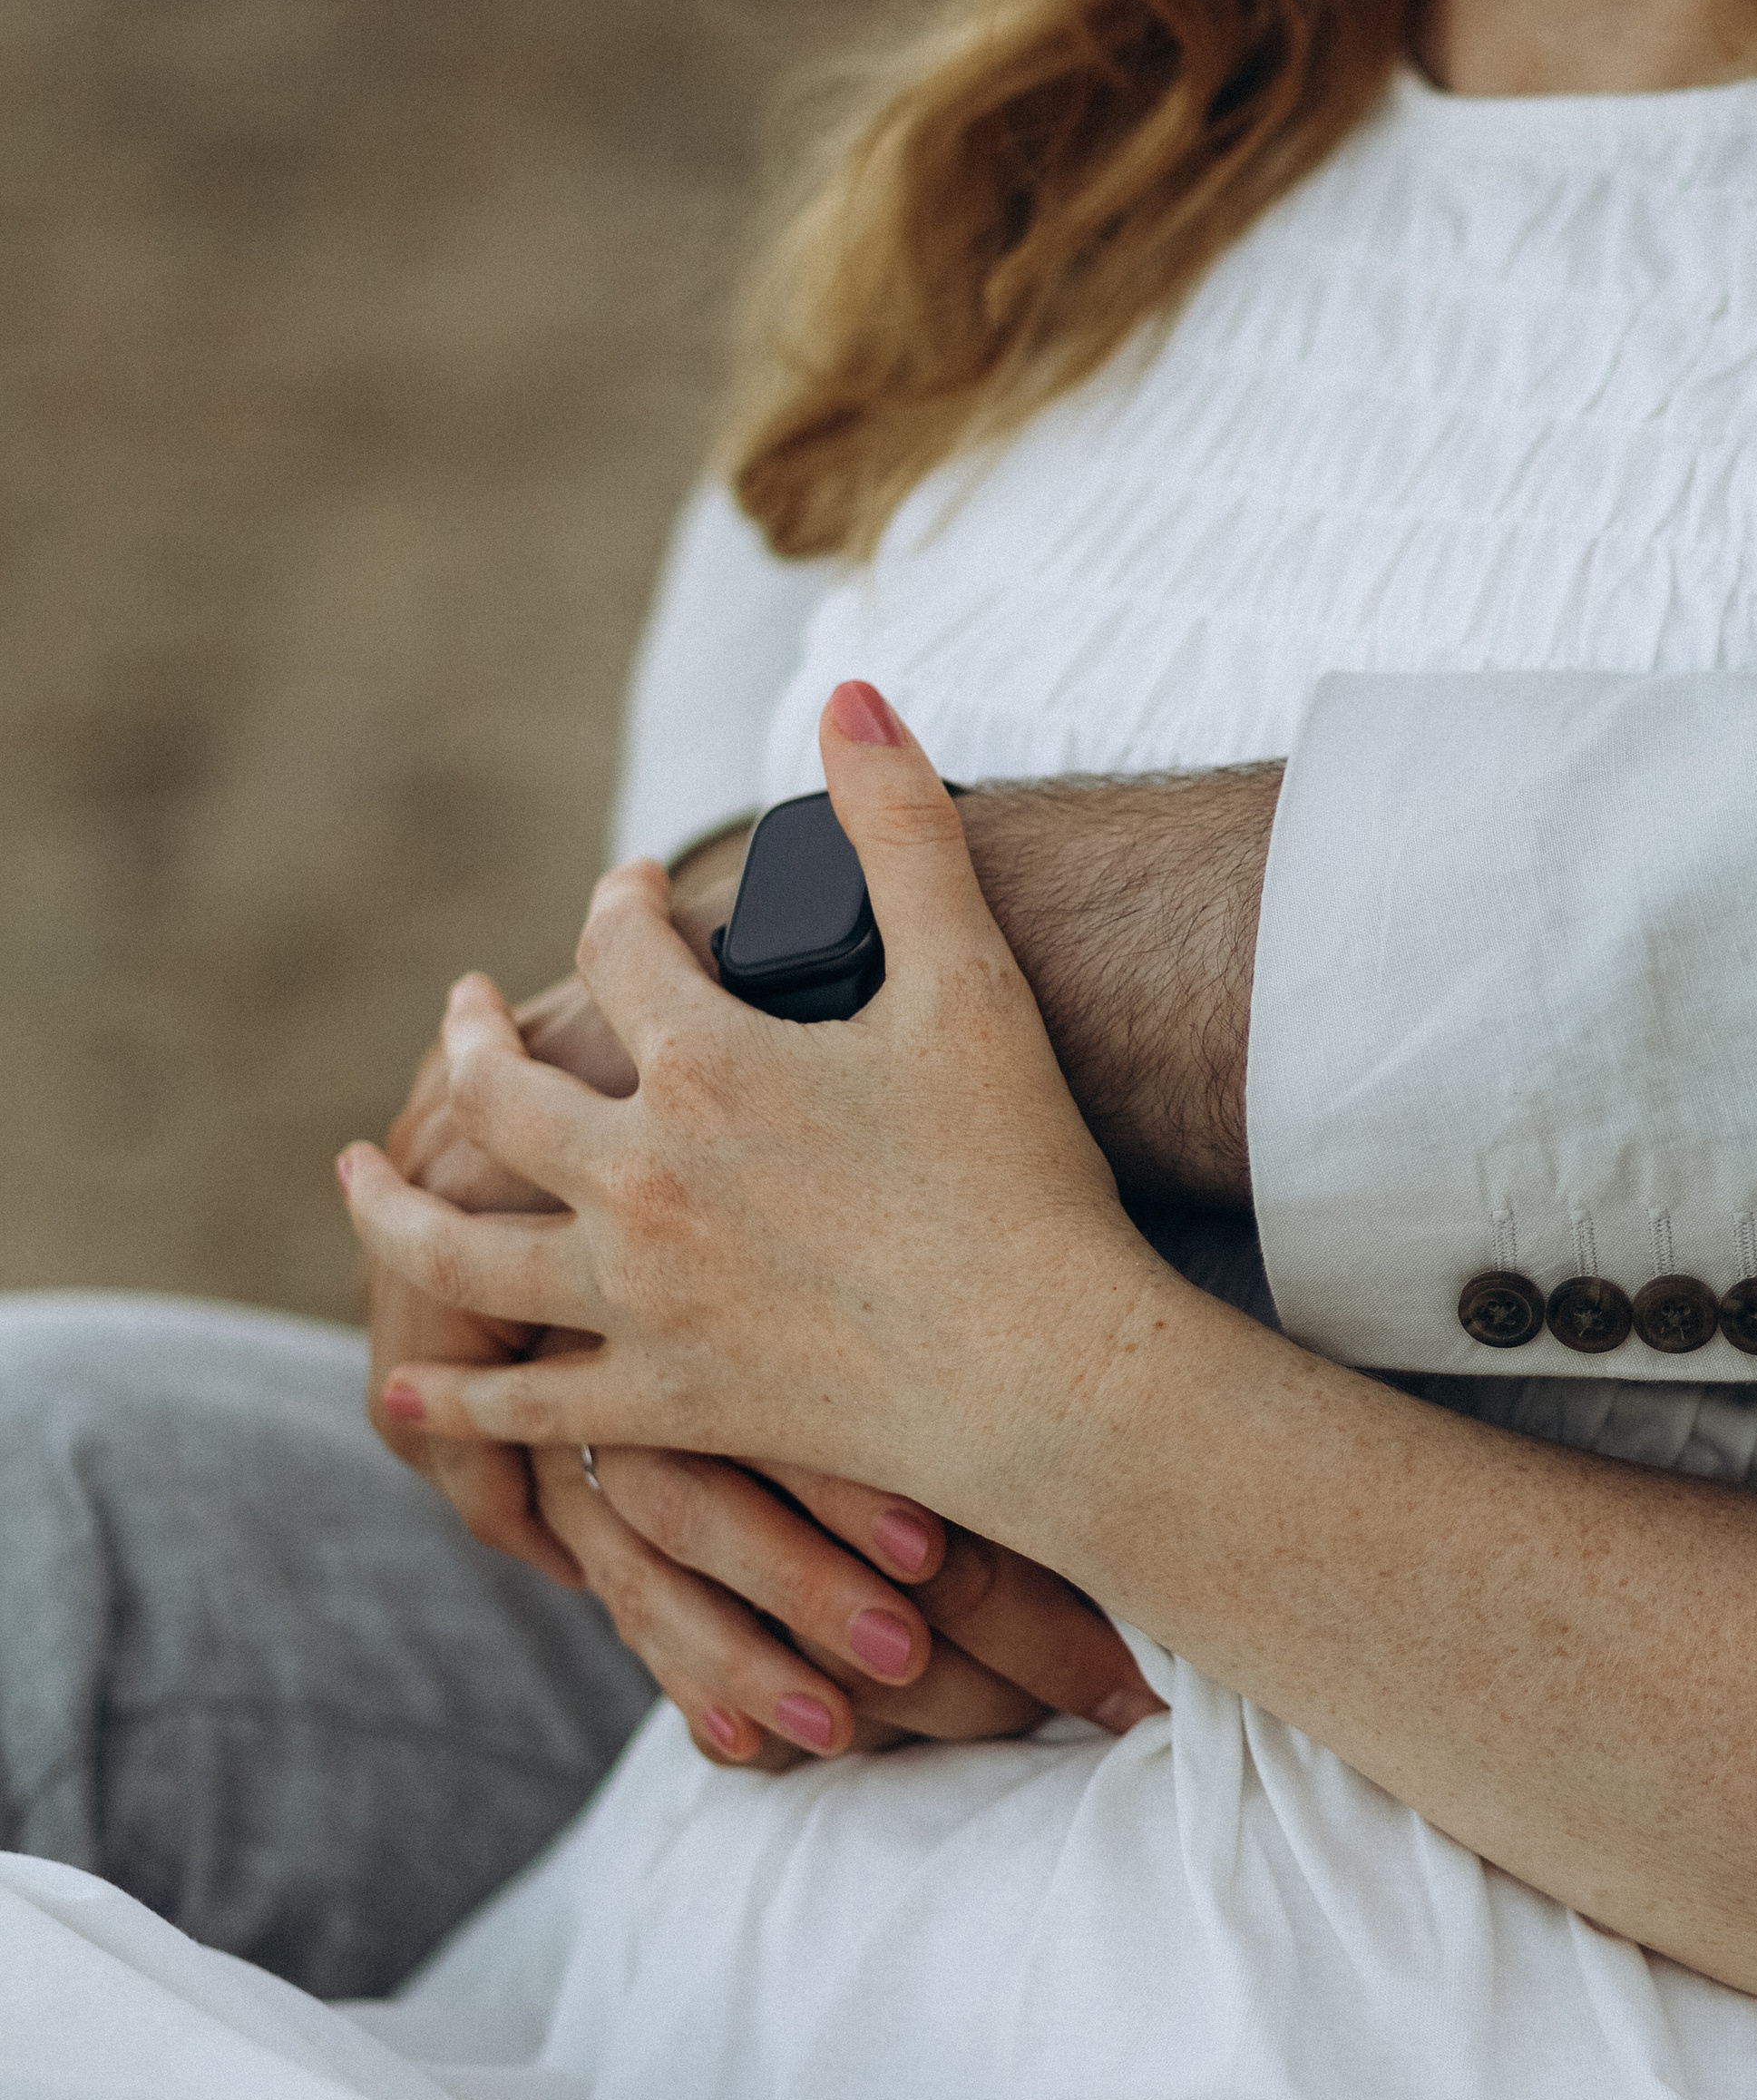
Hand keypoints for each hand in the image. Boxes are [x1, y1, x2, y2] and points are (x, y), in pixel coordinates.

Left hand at [359, 813, 1161, 1751]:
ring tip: (362, 1175)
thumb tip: (850, 692)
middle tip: (459, 1015)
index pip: (617, 952)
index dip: (616, 908)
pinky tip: (406, 1385)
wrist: (1051, 1371)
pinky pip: (528, 1408)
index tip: (626, 897)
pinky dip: (457, 1400)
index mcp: (708, 1062)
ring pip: (463, 1246)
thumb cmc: (1025, 1173)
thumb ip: (904, 829)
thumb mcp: (972, 979)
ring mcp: (638, 1296)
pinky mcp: (662, 1400)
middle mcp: (642, 1175)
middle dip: (469, 1038)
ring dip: (396, 1206)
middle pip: (499, 1090)